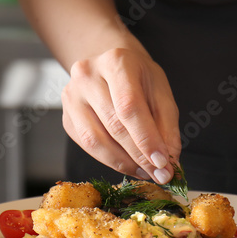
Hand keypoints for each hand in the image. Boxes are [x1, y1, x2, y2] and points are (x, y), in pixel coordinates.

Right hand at [62, 47, 180, 183]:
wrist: (110, 66)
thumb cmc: (138, 77)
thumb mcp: (160, 91)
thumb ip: (166, 125)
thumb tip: (170, 162)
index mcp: (116, 62)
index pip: (129, 106)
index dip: (146, 139)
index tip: (163, 163)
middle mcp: (87, 76)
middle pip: (113, 125)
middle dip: (139, 156)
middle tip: (160, 174)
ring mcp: (71, 97)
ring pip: (95, 141)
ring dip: (124, 163)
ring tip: (145, 171)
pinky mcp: (66, 118)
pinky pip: (87, 147)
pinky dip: (110, 161)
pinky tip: (129, 164)